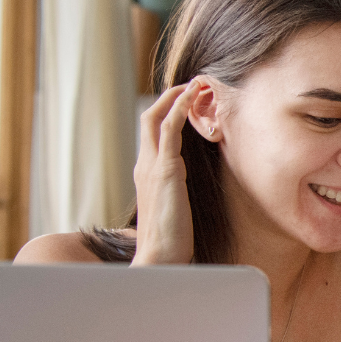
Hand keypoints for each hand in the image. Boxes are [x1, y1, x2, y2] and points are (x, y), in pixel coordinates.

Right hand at [130, 78, 205, 265]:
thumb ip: (176, 199)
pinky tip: (192, 95)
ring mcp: (151, 166)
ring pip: (156, 118)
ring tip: (196, 83)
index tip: (185, 103)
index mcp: (145, 175)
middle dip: (168, 98)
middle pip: (148, 119)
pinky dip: (179, 108)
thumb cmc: (170, 243)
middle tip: (191, 85)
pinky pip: (168, 128)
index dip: (166, 115)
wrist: (160, 258)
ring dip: (175, 97)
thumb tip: (186, 200)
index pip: (151, 135)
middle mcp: (144, 166)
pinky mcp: (164, 170)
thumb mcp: (174, 214)